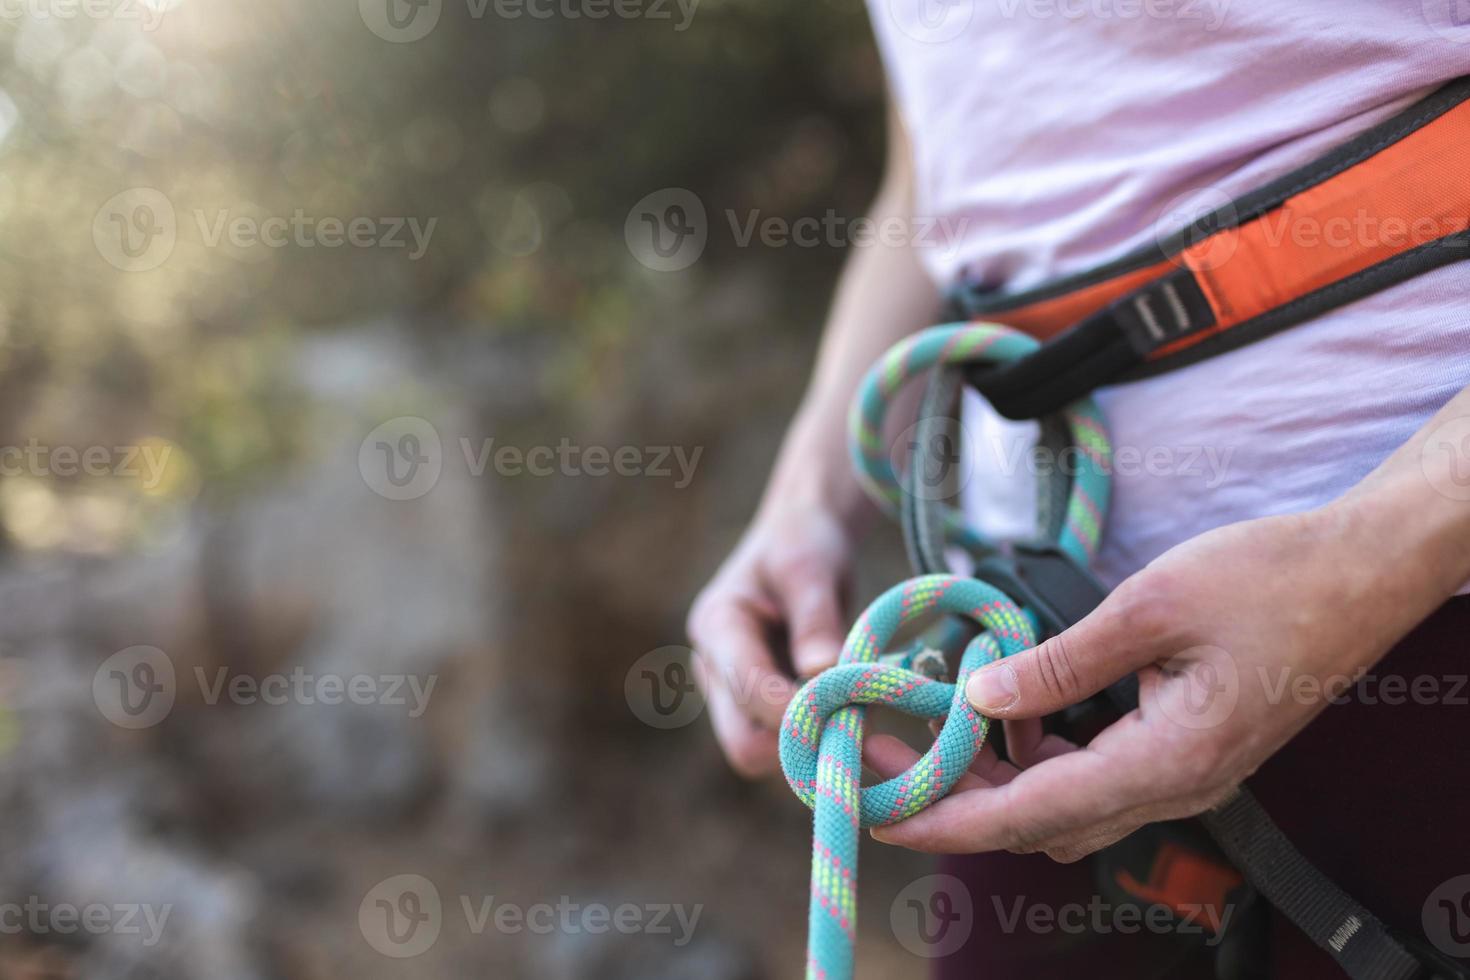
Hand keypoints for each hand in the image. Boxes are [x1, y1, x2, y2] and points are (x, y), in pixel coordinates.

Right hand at [687, 501, 855, 776]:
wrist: (803, 535)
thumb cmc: (804, 540)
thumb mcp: (810, 568)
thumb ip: (816, 621)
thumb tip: (823, 674)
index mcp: (718, 627)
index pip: (748, 692)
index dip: (798, 713)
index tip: (855, 715)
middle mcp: (715, 667)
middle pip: (745, 744)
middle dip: (802, 744)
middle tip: (861, 724)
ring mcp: (735, 689)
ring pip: (767, 751)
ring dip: (816, 742)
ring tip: (863, 707)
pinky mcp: (760, 702)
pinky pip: (787, 740)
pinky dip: (822, 734)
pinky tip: (856, 706)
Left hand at [864, 499, 1455, 860]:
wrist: (1362, 571)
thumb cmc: (1269, 579)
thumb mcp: (1150, 608)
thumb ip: (1061, 663)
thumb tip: (980, 696)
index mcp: (1168, 762)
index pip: (1029, 814)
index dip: (944, 817)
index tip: (876, 809)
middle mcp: (1175, 787)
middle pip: (1039, 822)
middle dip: (954, 797)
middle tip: (885, 754)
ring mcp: (1185, 774)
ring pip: (1065, 804)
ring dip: (997, 777)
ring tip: (933, 728)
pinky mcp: (1187, 751)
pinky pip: (1096, 776)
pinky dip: (1041, 756)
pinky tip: (1009, 710)